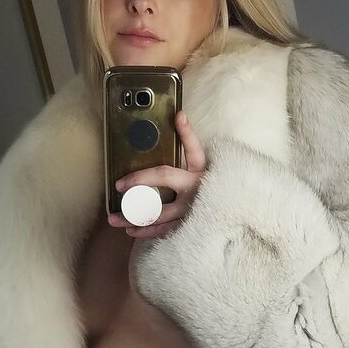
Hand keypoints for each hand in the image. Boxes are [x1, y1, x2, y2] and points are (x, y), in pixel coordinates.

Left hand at [108, 111, 206, 239]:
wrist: (235, 215)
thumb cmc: (218, 190)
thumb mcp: (208, 166)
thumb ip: (192, 146)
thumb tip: (179, 116)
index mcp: (203, 172)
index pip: (192, 149)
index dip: (185, 133)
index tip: (178, 118)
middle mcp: (197, 190)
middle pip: (163, 182)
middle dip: (138, 183)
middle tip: (119, 186)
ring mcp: (193, 211)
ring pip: (158, 214)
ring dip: (133, 217)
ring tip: (114, 219)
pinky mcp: (191, 227)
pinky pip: (164, 230)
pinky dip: (146, 231)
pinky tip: (131, 231)